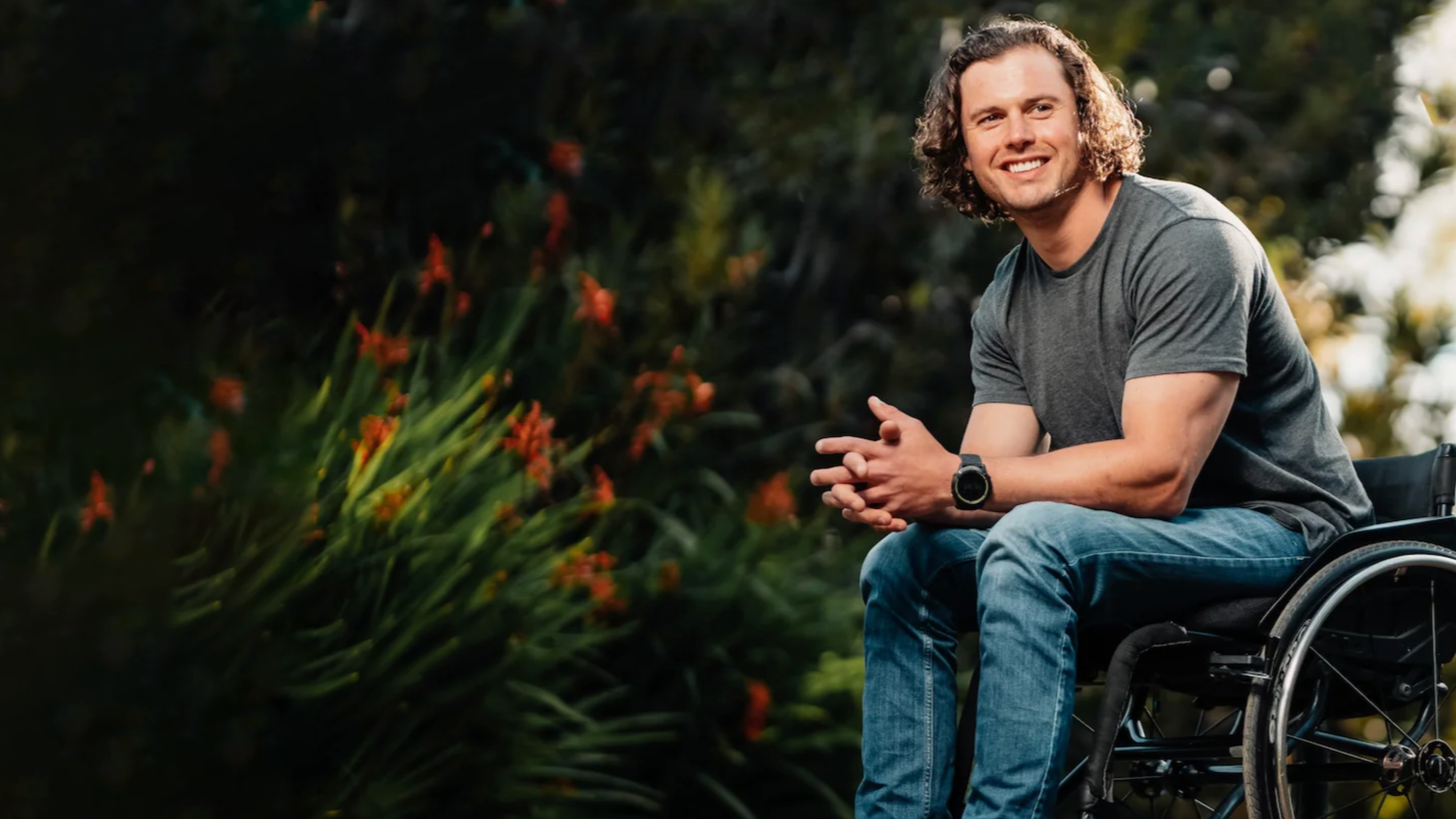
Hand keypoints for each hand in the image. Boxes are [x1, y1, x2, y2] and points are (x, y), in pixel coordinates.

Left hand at [811, 396, 959, 528]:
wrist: (951, 480)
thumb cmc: (930, 450)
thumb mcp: (912, 427)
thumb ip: (889, 415)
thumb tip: (872, 400)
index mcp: (882, 451)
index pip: (851, 446)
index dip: (832, 445)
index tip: (819, 447)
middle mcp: (880, 472)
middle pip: (844, 475)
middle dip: (825, 476)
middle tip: (814, 477)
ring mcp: (886, 492)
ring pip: (853, 498)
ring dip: (837, 498)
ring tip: (828, 497)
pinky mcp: (894, 509)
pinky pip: (870, 515)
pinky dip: (857, 513)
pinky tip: (848, 511)